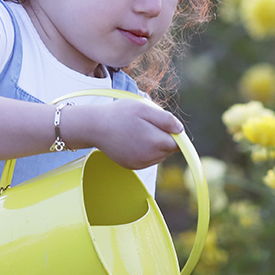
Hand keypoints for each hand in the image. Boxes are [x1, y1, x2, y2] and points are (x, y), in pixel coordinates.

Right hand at [65, 99, 181, 170]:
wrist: (94, 127)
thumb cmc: (119, 115)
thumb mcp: (144, 108)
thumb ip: (166, 119)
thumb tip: (180, 130)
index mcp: (155, 142)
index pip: (178, 144)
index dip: (174, 133)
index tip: (164, 123)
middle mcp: (149, 157)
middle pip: (168, 150)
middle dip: (163, 137)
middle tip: (147, 124)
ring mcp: (140, 164)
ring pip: (158, 155)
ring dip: (154, 144)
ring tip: (138, 130)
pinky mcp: (132, 166)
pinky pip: (147, 159)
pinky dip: (145, 150)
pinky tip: (133, 139)